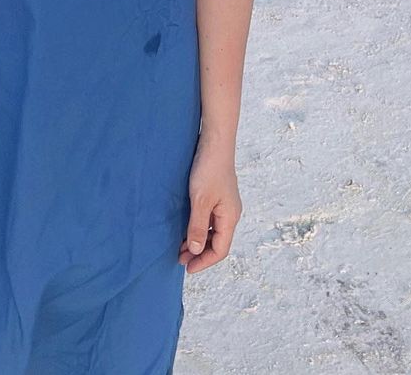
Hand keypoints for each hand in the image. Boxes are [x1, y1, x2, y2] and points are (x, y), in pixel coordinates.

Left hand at [179, 140, 240, 273]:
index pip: (220, 250)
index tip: (187, 268)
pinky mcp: (217, 195)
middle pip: (218, 243)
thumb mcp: (200, 200)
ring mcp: (225, 204)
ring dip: (198, 241)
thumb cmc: (208, 169)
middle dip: (200, 254)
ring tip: (180, 247)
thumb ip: (198, 227)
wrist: (215, 141)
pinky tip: (186, 228)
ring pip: (213, 231)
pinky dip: (199, 228)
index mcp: (230, 217)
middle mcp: (230, 213)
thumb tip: (196, 251)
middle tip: (180, 259)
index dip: (204, 261)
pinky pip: (210, 220)